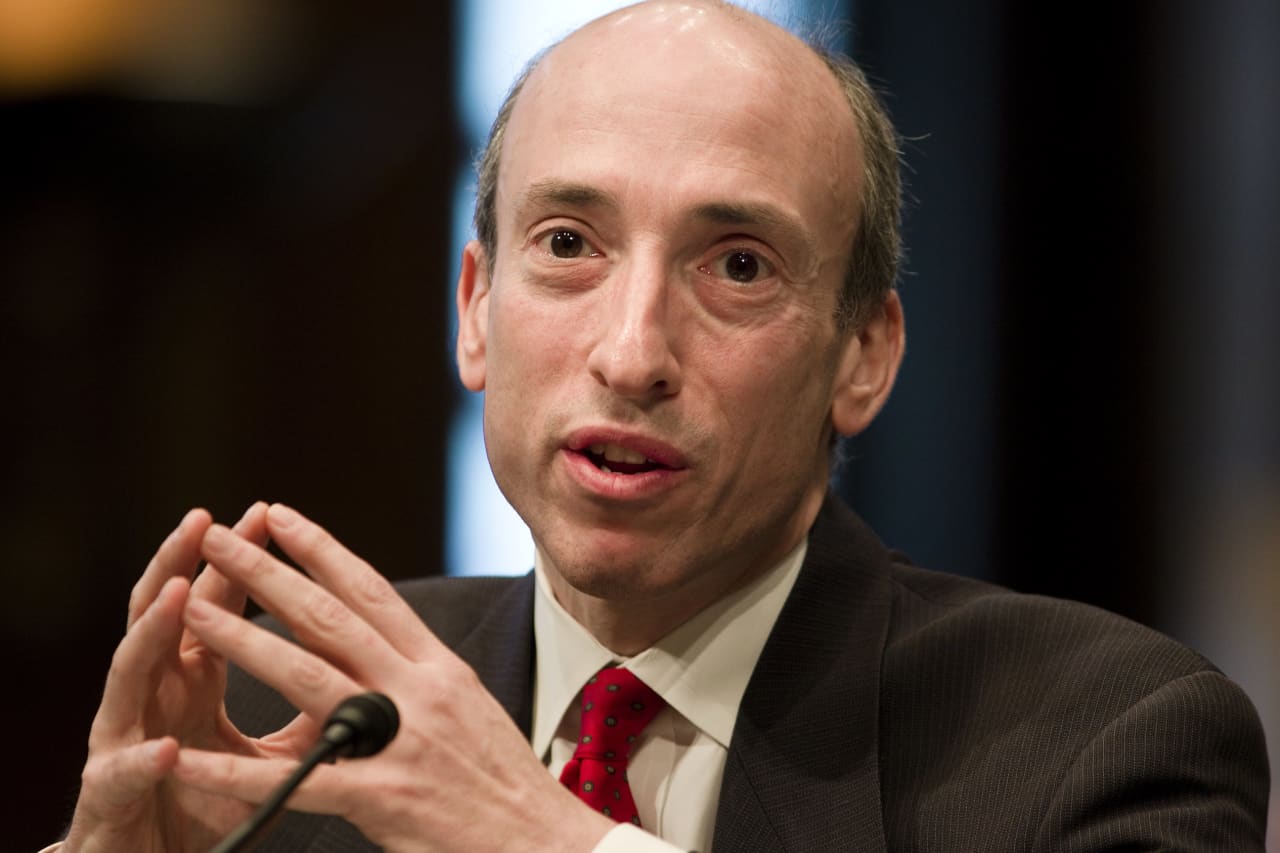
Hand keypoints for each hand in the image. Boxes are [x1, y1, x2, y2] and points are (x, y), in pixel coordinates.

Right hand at [62, 503, 308, 852]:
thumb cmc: (198, 800)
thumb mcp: (262, 749)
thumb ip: (299, 708)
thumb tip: (358, 671)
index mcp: (189, 679)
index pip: (214, 605)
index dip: (240, 563)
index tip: (267, 513)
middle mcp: (152, 695)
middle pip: (164, 617)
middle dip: (186, 565)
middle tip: (207, 521)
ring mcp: (122, 737)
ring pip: (130, 672)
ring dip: (155, 631)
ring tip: (181, 593)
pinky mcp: (109, 794)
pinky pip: (124, 773)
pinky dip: (145, 758)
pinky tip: (167, 747)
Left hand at [172, 503, 613, 852]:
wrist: (545, 841)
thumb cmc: (503, 782)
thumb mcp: (468, 707)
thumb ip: (416, 674)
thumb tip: (369, 639)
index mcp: (440, 667)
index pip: (373, 592)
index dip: (322, 550)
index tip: (280, 518)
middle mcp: (420, 690)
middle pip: (330, 617)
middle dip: (268, 573)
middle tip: (219, 538)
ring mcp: (400, 741)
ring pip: (306, 675)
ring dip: (242, 638)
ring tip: (193, 610)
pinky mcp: (382, 799)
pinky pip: (292, 781)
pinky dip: (230, 771)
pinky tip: (184, 758)